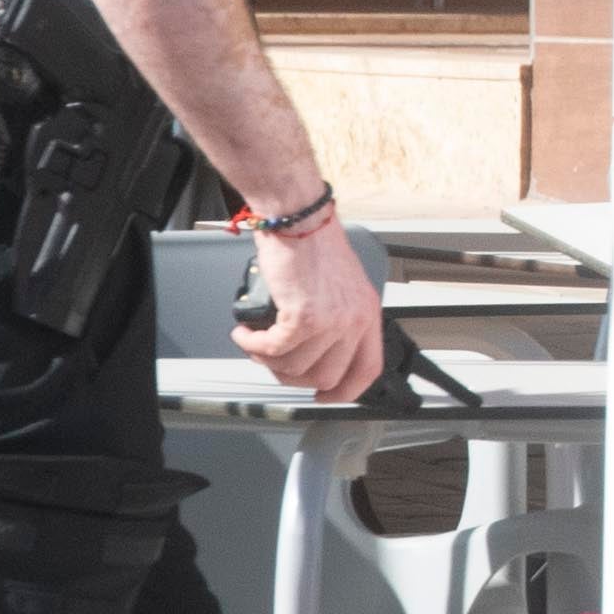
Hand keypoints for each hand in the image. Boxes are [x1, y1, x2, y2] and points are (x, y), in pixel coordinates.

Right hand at [236, 204, 388, 400]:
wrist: (298, 217)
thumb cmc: (314, 242)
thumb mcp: (341, 285)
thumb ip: (337, 316)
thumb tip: (316, 347)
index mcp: (368, 313)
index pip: (367, 369)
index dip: (344, 391)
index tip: (324, 396)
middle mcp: (354, 320)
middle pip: (326, 377)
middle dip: (294, 378)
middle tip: (275, 365)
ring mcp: (331, 321)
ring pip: (295, 367)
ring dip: (267, 361)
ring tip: (256, 344)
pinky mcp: (303, 317)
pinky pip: (273, 350)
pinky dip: (253, 346)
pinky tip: (245, 335)